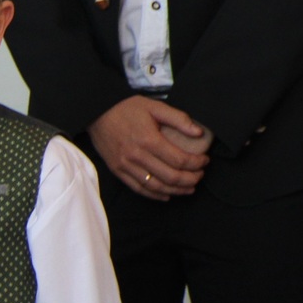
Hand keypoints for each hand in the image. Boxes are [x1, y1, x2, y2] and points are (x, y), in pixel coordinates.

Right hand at [87, 96, 210, 200]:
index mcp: (149, 140)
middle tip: (200, 175)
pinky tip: (167, 194)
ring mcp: (126, 166)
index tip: (205, 161)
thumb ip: (179, 119)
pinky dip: (155, 195)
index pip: (179, 160)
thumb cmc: (128, 108)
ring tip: (189, 188)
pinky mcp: (118, 171)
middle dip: (190, 179)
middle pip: (170, 176)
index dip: (196, 163)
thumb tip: (199, 133)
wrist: (97, 112)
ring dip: (176, 190)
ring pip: (156, 186)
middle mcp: (137, 156)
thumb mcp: (156, 107)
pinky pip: (139, 188)